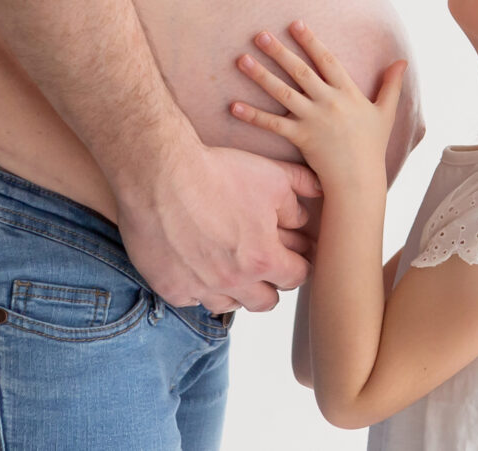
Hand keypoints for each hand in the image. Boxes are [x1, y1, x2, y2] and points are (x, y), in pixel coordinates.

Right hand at [115, 138, 321, 313]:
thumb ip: (300, 190)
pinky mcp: (171, 288)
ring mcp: (201, 289)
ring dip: (236, 288)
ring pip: (230, 304)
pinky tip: (199, 264)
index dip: (299, 262)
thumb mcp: (271, 175)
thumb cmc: (218, 172)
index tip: (294, 253)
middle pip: (266, 301)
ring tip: (232, 264)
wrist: (159, 174)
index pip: (297, 276)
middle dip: (271, 283)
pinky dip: (200, 286)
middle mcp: (234, 282)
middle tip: (265, 261)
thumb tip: (318, 198)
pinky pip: (193, 299)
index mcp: (263, 258)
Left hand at [230, 21, 406, 193]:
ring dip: (260, 76)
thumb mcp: (386, 112)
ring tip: (241, 60)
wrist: (359, 179)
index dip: (311, 41)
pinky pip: (272, 124)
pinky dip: (253, 116)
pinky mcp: (300, 138)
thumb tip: (402, 60)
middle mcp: (329, 102)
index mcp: (348, 92)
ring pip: (282, 93)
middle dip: (279, 51)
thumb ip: (392, 84)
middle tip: (259, 34)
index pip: (327, 60)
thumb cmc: (372, 146)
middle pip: (300, 71)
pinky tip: (233, 105)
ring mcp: (313, 120)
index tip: (295, 23)